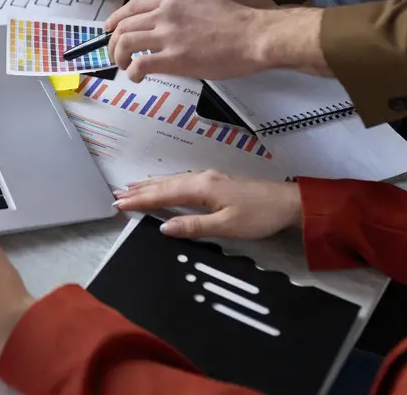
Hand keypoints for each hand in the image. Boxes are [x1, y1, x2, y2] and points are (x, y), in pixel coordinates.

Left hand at [105, 0, 269, 81]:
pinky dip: (132, 72)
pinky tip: (137, 77)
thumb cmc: (235, 20)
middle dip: (114, 41)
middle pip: (124, 25)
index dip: (116, 19)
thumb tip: (166, 20)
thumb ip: (179, 6)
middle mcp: (164, 11)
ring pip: (125, 42)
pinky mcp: (172, 58)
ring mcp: (167, 34)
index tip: (110, 29)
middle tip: (115, 53)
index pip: (132, 6)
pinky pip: (139, 64)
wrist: (253, 35)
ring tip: (124, 66)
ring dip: (119, 56)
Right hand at [113, 170, 301, 239]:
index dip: (141, 200)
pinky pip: (183, 181)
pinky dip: (167, 184)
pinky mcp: (217, 182)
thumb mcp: (226, 226)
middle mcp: (202, 179)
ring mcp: (210, 179)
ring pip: (173, 180)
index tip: (119, 204)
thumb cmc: (259, 216)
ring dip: (152, 185)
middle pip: (165, 184)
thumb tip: (164, 227)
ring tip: (132, 187)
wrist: (288, 202)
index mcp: (202, 188)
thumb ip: (194, 226)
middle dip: (140, 190)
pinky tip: (165, 185)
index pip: (164, 195)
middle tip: (118, 195)